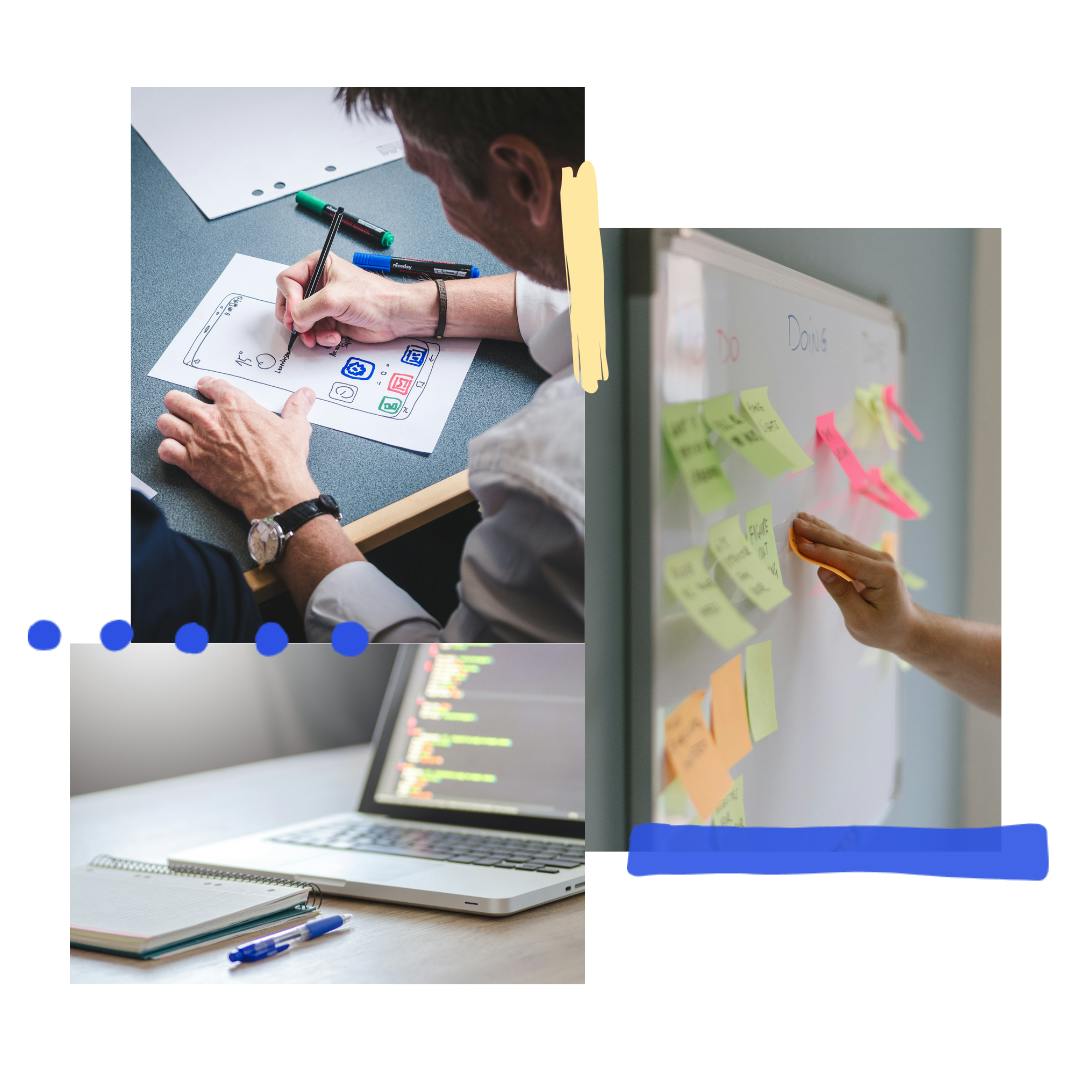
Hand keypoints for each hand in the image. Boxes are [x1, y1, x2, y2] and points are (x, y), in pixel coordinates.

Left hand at [157, 378, 319, 520]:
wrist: (275, 491)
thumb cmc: (284, 461)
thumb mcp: (295, 428)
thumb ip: (297, 408)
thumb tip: (305, 395)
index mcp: (235, 404)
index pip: (209, 384)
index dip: (206, 386)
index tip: (206, 390)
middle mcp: (211, 418)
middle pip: (176, 399)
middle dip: (180, 403)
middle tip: (186, 410)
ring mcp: (198, 440)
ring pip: (165, 422)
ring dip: (171, 425)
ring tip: (178, 430)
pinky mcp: (191, 463)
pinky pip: (165, 449)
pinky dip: (169, 450)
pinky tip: (177, 452)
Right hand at [275, 251, 437, 346]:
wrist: (395, 316)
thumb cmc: (373, 297)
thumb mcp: (334, 298)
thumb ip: (307, 309)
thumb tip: (294, 320)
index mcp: (318, 266)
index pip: (287, 280)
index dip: (289, 298)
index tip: (297, 313)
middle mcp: (318, 284)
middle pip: (290, 302)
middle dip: (295, 318)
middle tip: (300, 328)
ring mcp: (324, 304)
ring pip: (301, 320)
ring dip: (308, 332)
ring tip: (317, 336)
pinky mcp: (331, 321)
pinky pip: (314, 332)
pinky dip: (321, 338)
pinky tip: (334, 336)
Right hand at [791, 511, 922, 652]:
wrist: (906, 628)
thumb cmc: (884, 629)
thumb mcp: (860, 619)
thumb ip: (842, 593)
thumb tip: (822, 570)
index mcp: (882, 575)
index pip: (846, 560)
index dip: (821, 552)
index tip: (800, 544)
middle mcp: (881, 561)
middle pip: (844, 544)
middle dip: (818, 533)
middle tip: (795, 523)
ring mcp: (877, 557)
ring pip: (844, 541)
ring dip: (821, 530)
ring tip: (801, 519)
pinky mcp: (870, 559)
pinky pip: (846, 546)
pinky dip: (828, 537)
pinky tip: (817, 526)